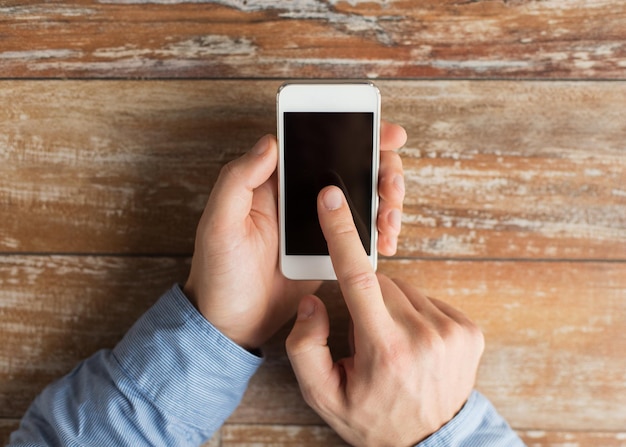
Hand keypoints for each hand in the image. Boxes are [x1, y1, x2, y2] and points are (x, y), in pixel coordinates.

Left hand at [183, 122, 406, 349]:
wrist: (233, 324)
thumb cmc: (218, 273)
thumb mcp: (219, 225)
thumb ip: (238, 180)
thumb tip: (270, 142)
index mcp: (273, 180)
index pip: (317, 142)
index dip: (355, 131)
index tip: (385, 135)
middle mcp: (299, 195)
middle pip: (352, 164)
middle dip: (382, 169)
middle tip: (390, 187)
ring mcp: (318, 222)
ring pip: (363, 196)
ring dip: (387, 201)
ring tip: (389, 221)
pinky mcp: (330, 248)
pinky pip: (361, 231)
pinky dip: (380, 232)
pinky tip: (386, 241)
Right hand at [286, 186, 484, 445]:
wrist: (430, 442)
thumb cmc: (372, 418)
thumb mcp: (323, 395)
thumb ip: (305, 347)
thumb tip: (315, 300)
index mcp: (386, 349)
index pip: (359, 279)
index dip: (343, 234)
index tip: (332, 200)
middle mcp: (424, 335)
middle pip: (380, 283)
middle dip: (365, 299)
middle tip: (366, 337)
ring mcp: (453, 331)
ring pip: (404, 289)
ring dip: (390, 306)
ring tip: (391, 343)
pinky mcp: (470, 330)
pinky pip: (428, 299)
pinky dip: (414, 312)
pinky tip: (412, 341)